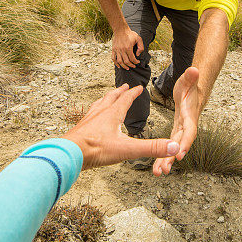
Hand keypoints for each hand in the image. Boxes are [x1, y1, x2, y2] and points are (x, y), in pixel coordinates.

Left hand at [63, 84, 178, 169]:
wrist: (68, 154)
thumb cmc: (95, 150)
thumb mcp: (127, 150)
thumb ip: (151, 148)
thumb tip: (173, 147)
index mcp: (112, 115)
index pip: (125, 100)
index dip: (133, 93)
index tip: (139, 87)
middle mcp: (99, 114)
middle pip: (110, 98)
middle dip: (118, 92)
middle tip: (123, 87)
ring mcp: (87, 120)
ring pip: (98, 105)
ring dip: (105, 99)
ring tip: (107, 98)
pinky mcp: (79, 129)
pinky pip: (87, 116)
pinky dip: (93, 113)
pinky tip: (91, 119)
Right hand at [111, 28, 143, 69]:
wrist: (120, 29)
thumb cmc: (130, 34)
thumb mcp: (138, 38)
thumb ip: (140, 47)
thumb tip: (138, 55)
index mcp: (128, 47)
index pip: (132, 58)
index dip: (135, 62)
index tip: (138, 62)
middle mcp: (122, 50)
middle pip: (126, 61)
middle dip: (131, 65)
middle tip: (133, 66)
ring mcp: (117, 50)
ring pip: (119, 61)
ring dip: (124, 66)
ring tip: (127, 68)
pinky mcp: (113, 49)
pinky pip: (113, 58)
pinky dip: (116, 63)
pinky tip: (119, 66)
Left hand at [153, 67, 199, 175]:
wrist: (195, 90)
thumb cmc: (191, 86)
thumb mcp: (188, 81)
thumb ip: (192, 77)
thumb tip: (195, 69)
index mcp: (189, 117)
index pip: (188, 132)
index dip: (184, 143)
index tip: (178, 154)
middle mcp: (186, 126)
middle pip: (179, 144)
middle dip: (171, 157)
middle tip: (164, 170)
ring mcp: (180, 130)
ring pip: (172, 148)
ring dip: (165, 160)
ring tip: (158, 172)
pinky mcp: (175, 131)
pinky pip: (167, 145)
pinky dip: (162, 155)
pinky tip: (156, 166)